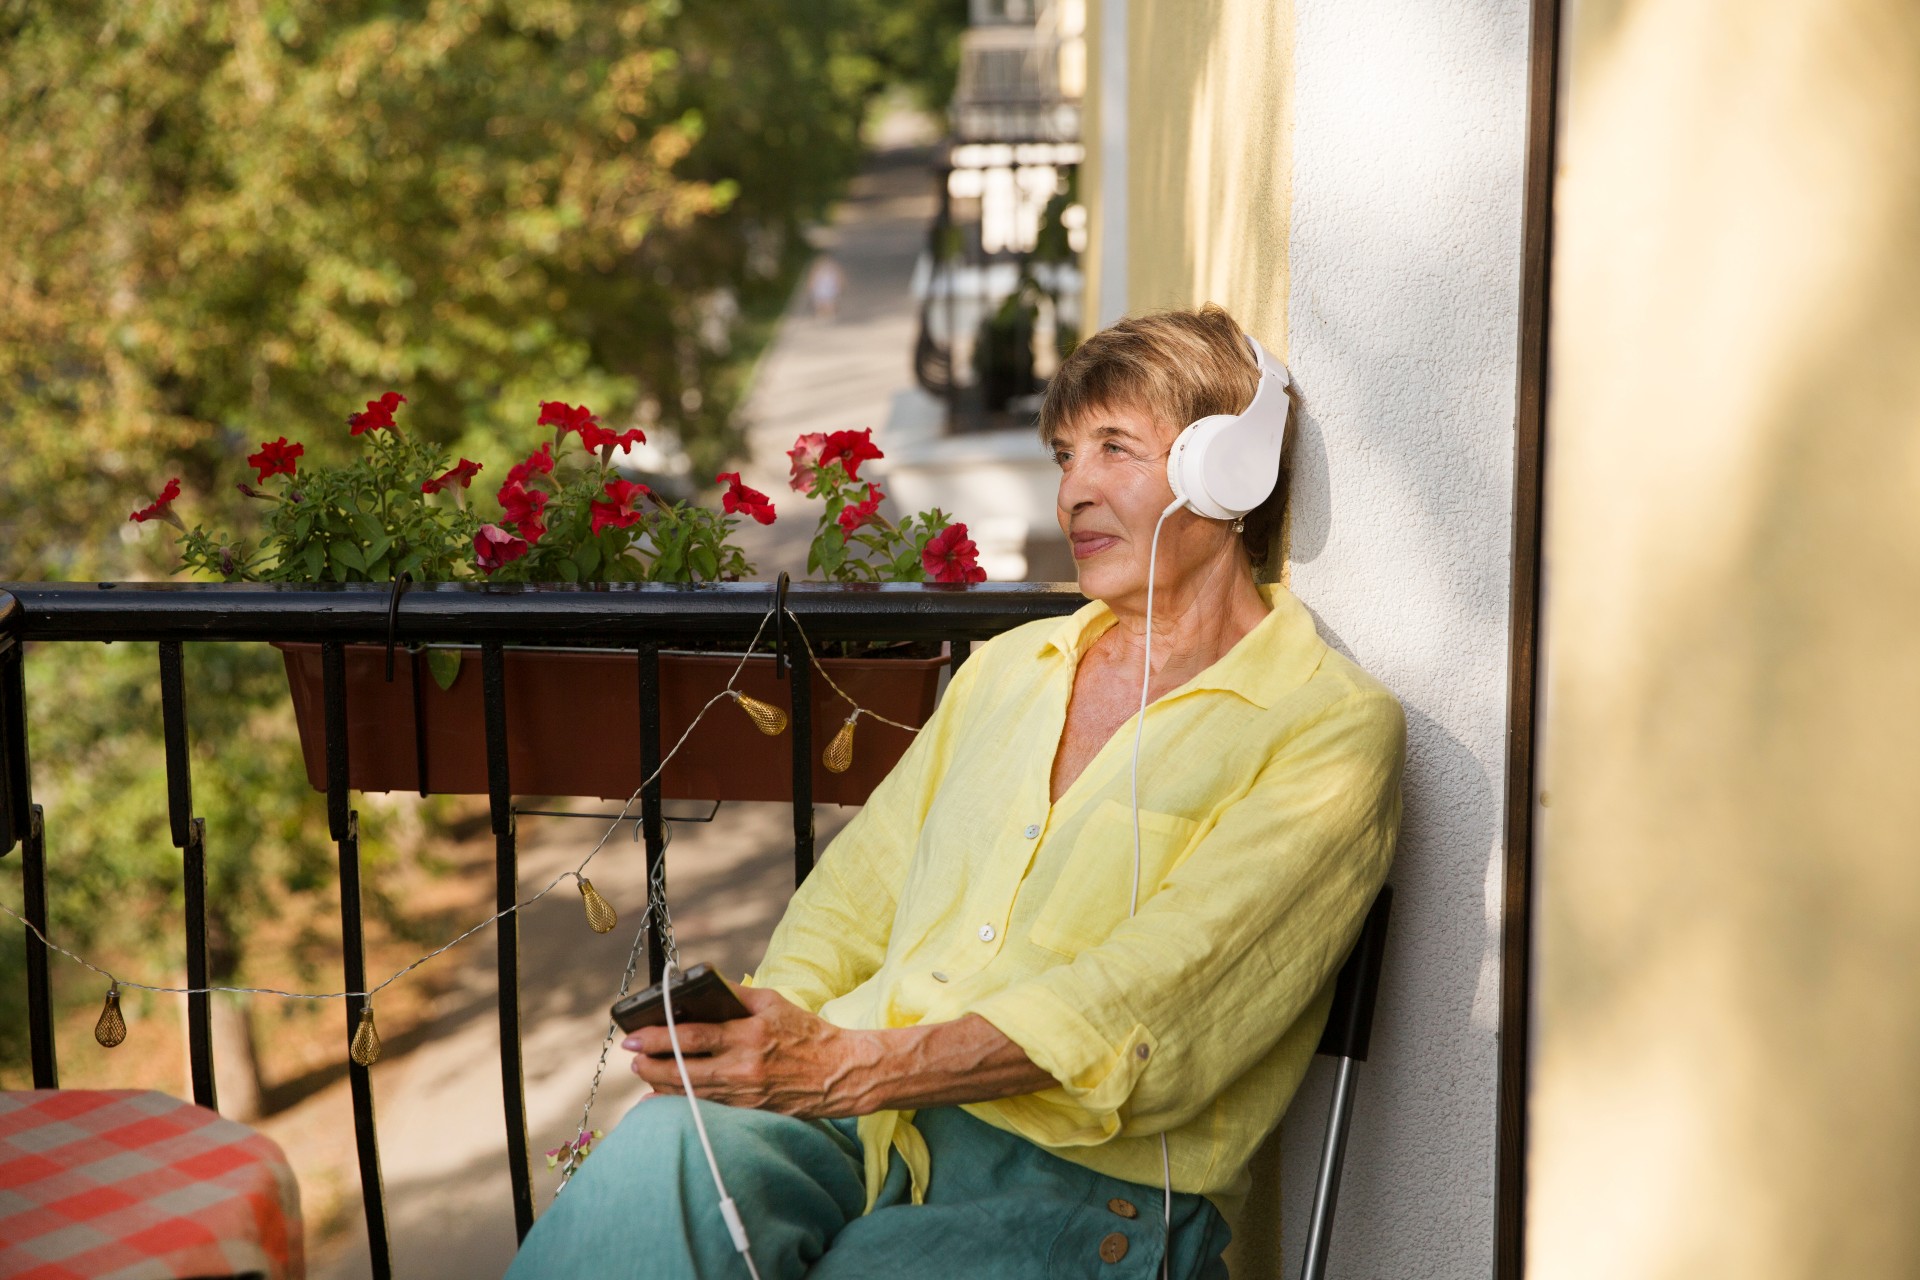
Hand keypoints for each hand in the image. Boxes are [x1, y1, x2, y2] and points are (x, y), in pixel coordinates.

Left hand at [625, 985, 881, 1117]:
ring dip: (661, 1085)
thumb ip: (735, 994)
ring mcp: (745, 1094)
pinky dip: (682, 1103)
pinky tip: (663, 1099)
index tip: (633, 1036)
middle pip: (684, 1071)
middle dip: (651, 1065)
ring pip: (691, 1093)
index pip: (693, 1037)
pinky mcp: (749, 1110)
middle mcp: (744, 1067)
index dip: (658, 1038)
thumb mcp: (773, 1003)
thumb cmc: (805, 1032)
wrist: (838, 1073)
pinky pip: (706, 1108)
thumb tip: (699, 984)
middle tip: (633, 1059)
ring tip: (643, 1074)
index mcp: (750, 1035)